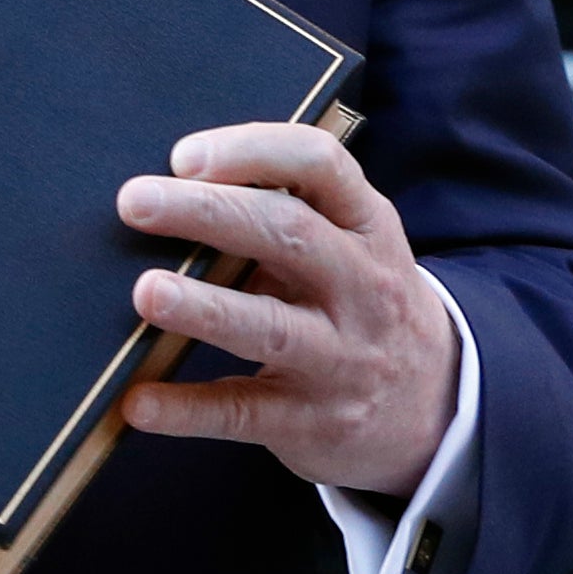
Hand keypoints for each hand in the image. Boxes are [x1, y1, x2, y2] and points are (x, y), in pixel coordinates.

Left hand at [113, 122, 460, 498]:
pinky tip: (138, 401)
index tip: (185, 156)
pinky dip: (188, 408)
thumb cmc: (362, 303)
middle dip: (209, 212)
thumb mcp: (353, 247)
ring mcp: (340, 358)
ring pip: (271, 327)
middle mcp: (361, 286)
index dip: (253, 152)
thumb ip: (286, 217)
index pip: (321, 165)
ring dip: (205, 307)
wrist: (436, 405)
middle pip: (288, 234)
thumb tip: (172, 193)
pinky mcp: (312, 421)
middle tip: (136, 201)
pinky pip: (244, 412)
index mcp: (368, 226)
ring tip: (147, 291)